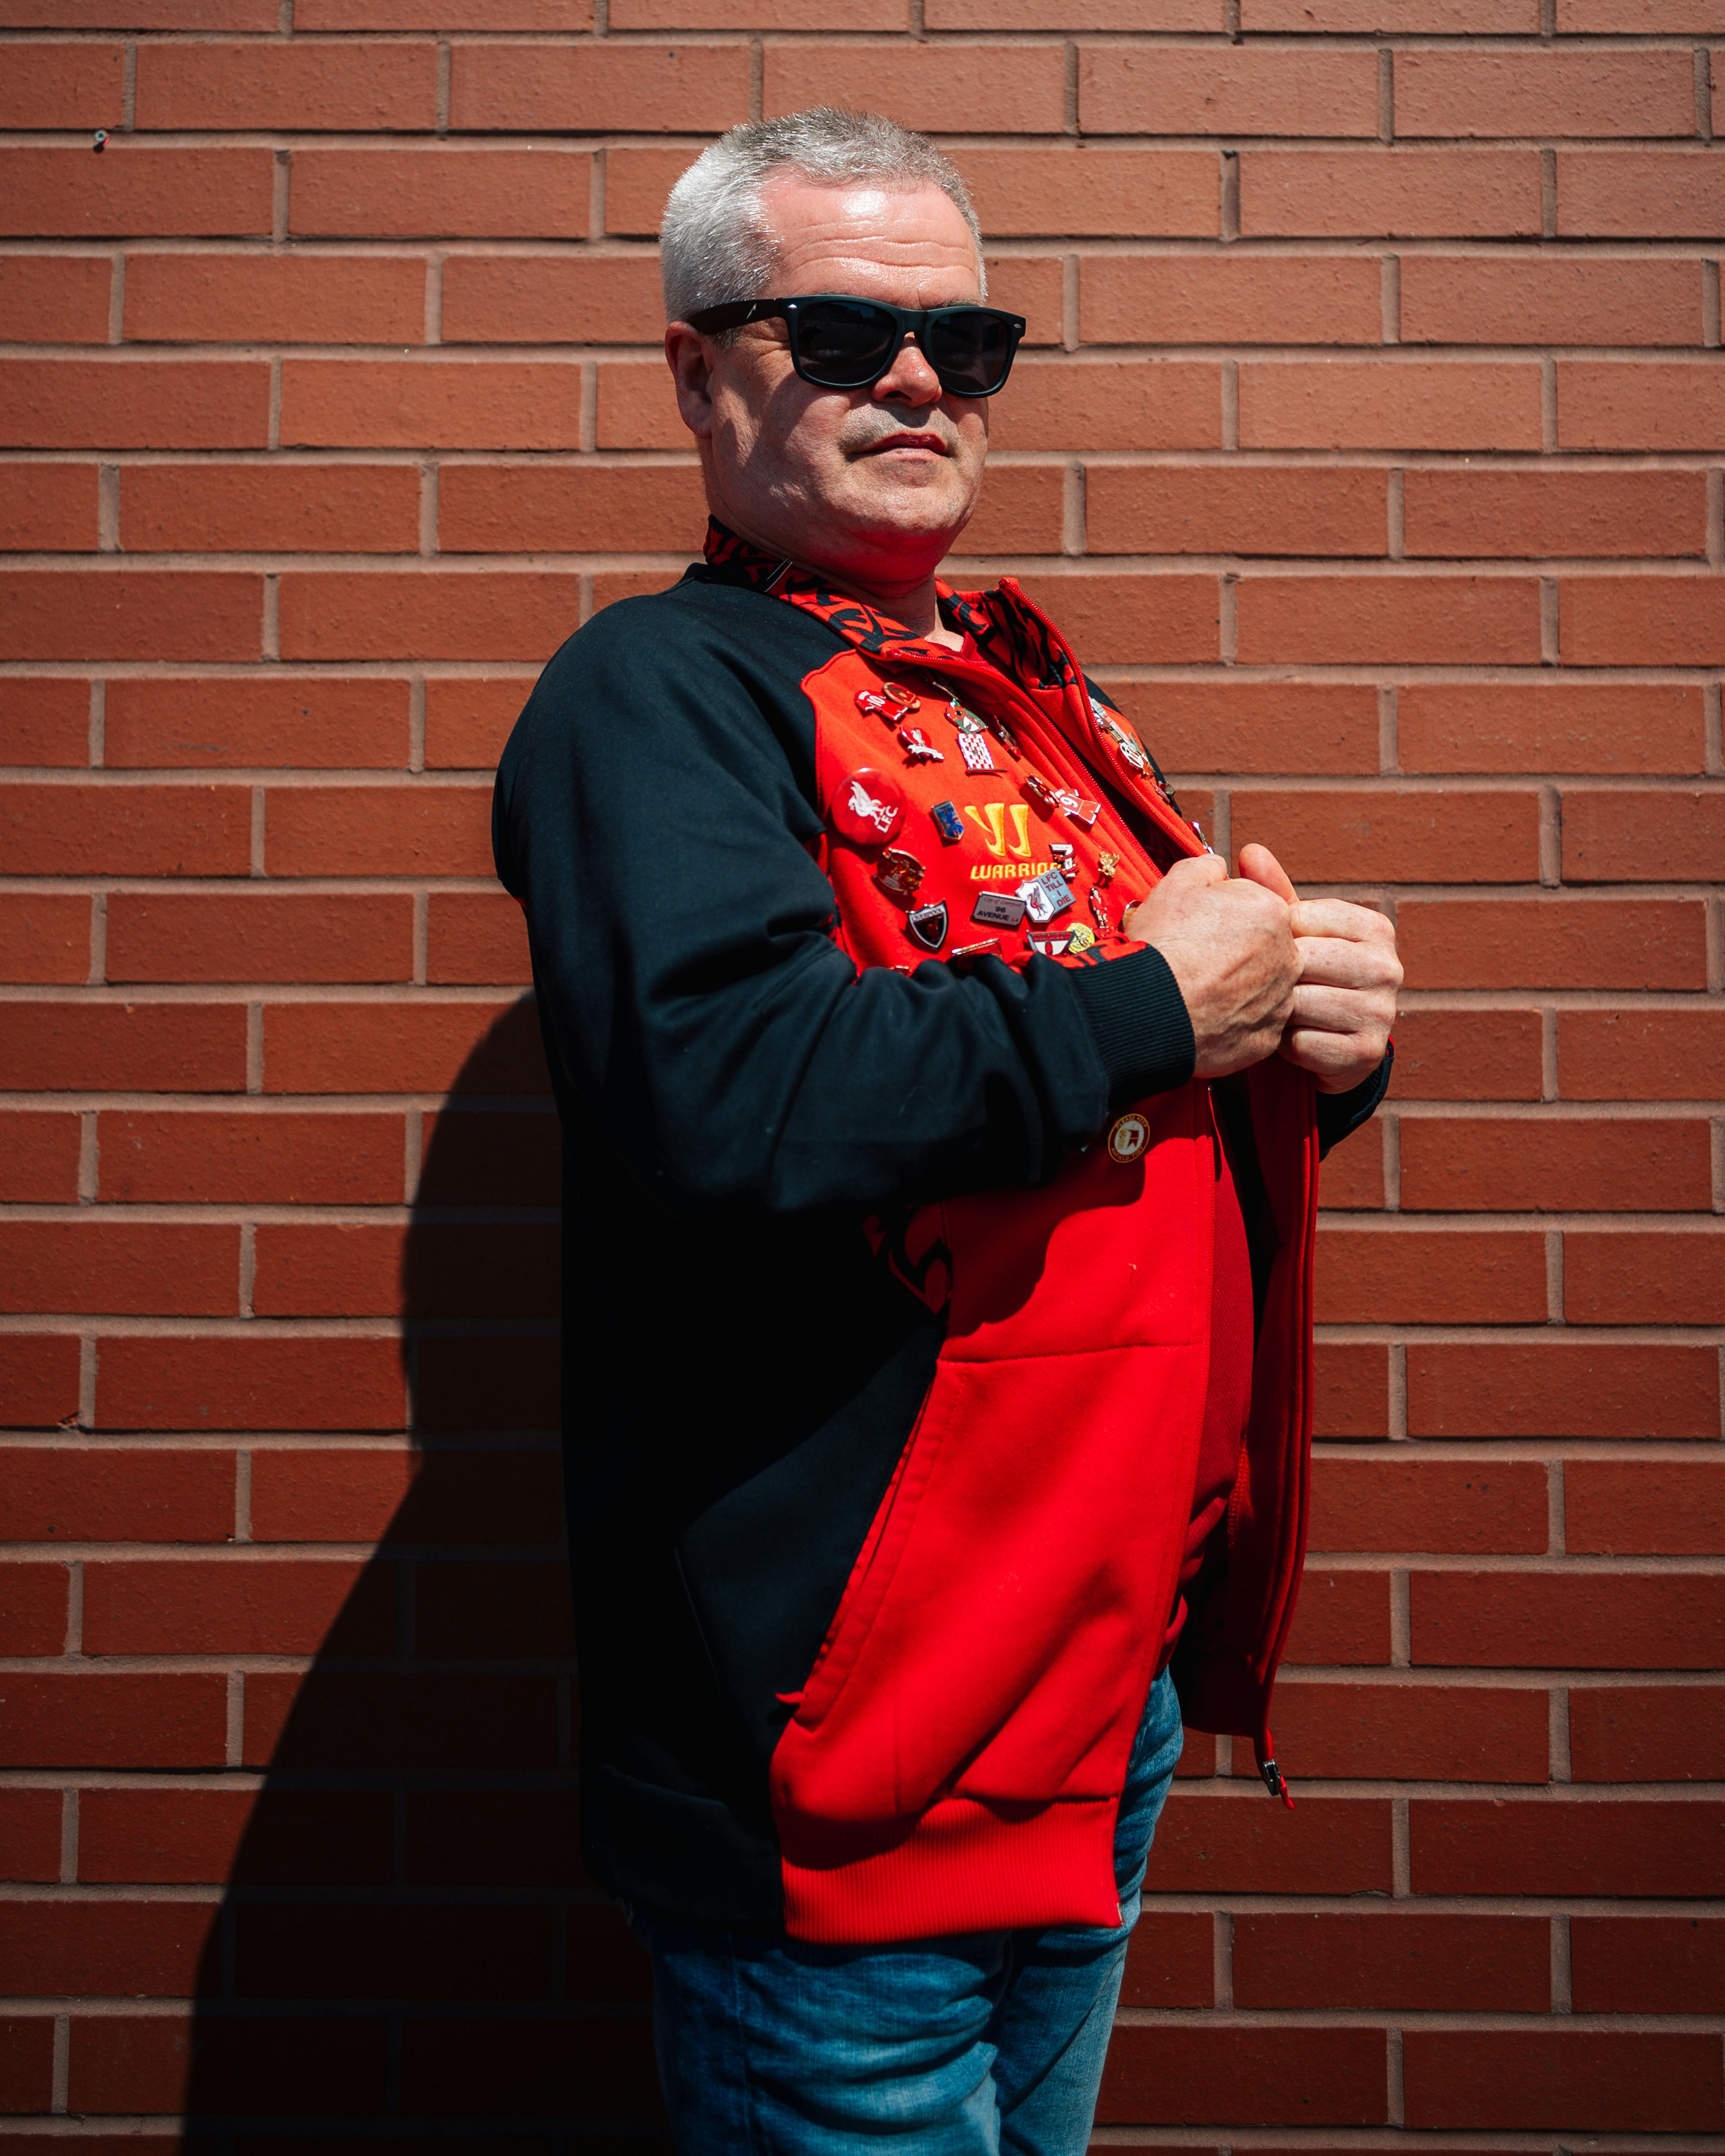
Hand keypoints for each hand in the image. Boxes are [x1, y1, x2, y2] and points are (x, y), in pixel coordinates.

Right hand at [1123, 854, 1299, 1079]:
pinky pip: (1254, 1026)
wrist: (1148, 1006)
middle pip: (1265, 948)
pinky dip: (1233, 1022)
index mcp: (1272, 913)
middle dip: (1238, 951)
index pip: (1256, 906)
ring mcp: (1280, 1002)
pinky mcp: (1266, 1040)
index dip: (1225, 914)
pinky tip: (1205, 1016)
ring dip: (1238, 987)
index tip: (1201, 926)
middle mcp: (1287, 958)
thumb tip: (1217, 867)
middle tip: (1199, 958)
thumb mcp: (1177, 883)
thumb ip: (1206, 867)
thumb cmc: (1162, 945)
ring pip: (1263, 988)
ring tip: (1199, 989)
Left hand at [1238, 844, 1400, 1093]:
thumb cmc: (1309, 978)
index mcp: (1374, 928)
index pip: (1303, 919)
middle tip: (1265, 986)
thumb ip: (1274, 894)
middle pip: (1302, 962)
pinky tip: (1288, 1040)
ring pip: (1300, 1004)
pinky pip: (1302, 1044)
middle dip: (1274, 977)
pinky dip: (1284, 1045)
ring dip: (1276, 1013)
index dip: (1274, 938)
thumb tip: (1250, 850)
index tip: (1270, 950)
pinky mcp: (1366, 1052)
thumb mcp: (1295, 934)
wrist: (1332, 1048)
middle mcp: (1388, 968)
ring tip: (1277, 1012)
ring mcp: (1382, 1012)